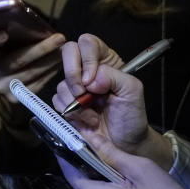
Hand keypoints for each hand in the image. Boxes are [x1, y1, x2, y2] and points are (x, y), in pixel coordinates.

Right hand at [0, 31, 65, 99]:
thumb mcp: (10, 38)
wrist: (10, 72)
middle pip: (16, 61)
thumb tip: (34, 25)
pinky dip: (49, 73)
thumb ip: (15, 32)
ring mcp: (2, 87)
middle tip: (59, 38)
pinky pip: (35, 85)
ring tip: (64, 51)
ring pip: (30, 73)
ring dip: (50, 61)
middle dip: (41, 49)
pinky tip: (60, 63)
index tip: (5, 33)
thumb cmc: (13, 47)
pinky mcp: (14, 98)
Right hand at [54, 35, 171, 168]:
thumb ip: (114, 76)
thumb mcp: (133, 91)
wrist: (124, 146)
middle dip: (73, 76)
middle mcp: (88, 70)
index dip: (87, 59)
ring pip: (62, 82)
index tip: (92, 82)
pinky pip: (56, 100)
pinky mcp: (66, 103)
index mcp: (106, 61)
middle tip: (83, 94)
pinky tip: (86, 120)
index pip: (88, 43)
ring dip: (76, 103)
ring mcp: (75, 86)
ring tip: (94, 115)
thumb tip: (91, 78)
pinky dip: (70, 113)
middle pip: (68, 53)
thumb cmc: (132, 117)